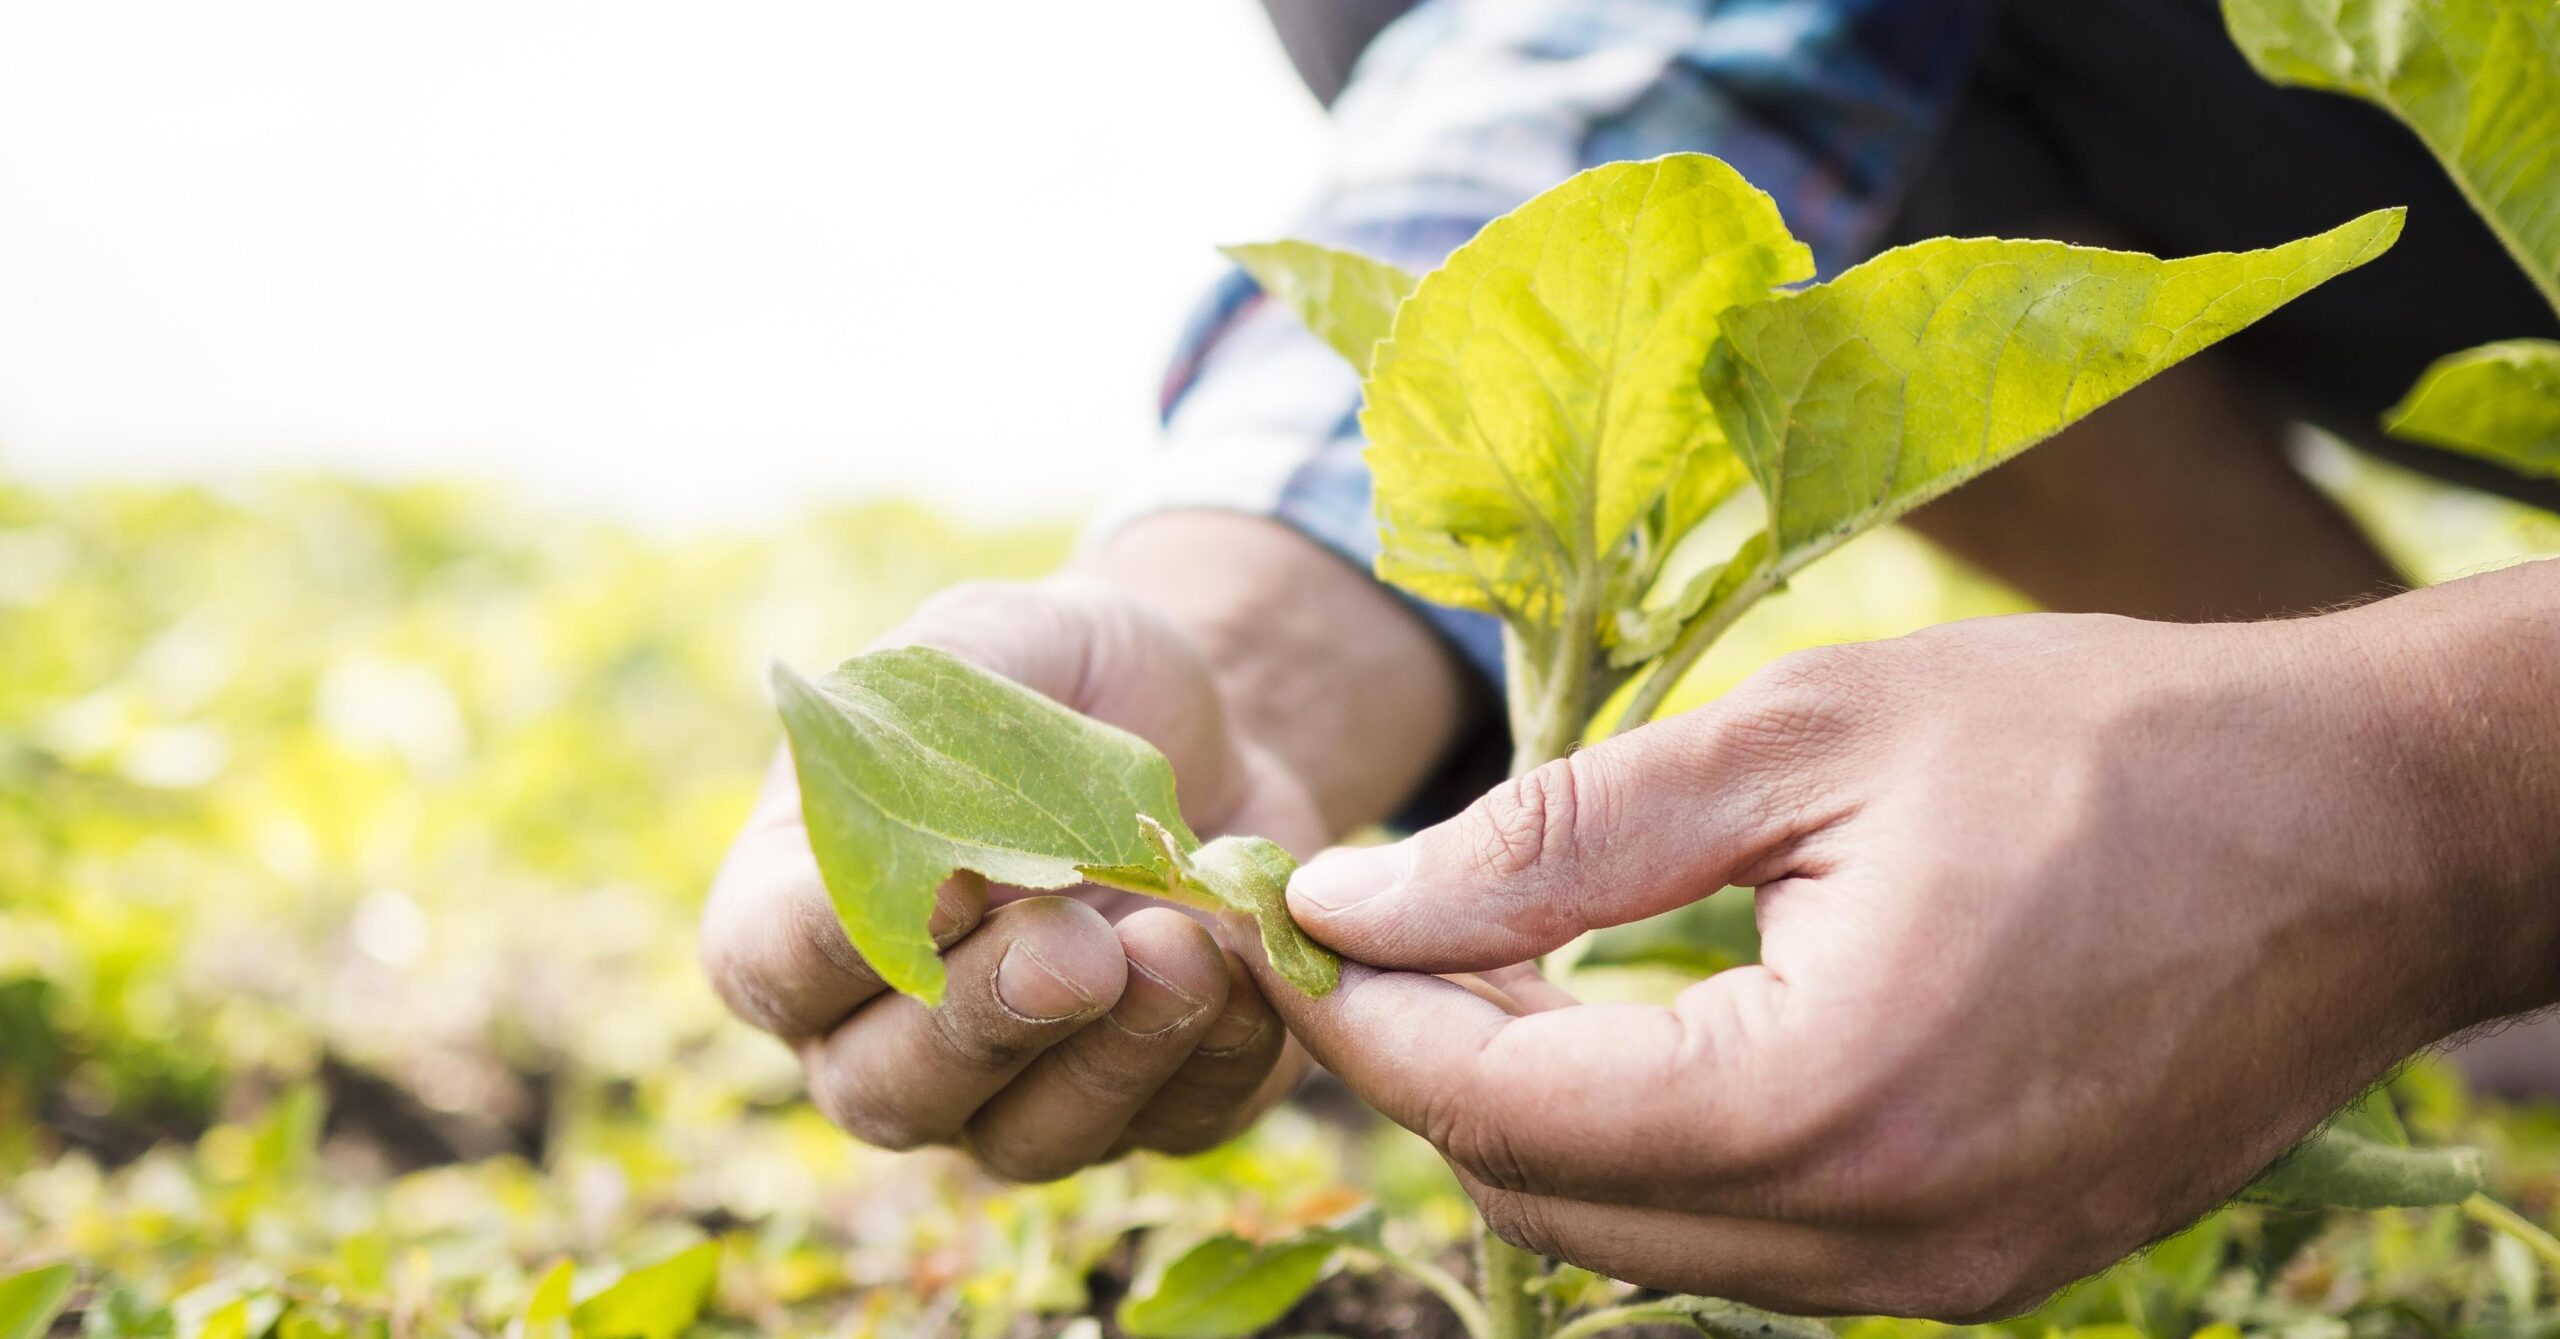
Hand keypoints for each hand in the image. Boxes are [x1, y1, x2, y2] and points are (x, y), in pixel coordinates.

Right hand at [702, 576, 1324, 1180]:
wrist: (1210, 724)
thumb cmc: (1059, 680)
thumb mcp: (988, 641)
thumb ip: (926, 718)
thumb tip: (933, 854)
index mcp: (802, 908)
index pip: (770, 965)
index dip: (836, 945)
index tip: (942, 881)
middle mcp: (885, 1030)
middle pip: (887, 1092)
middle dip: (986, 1021)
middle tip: (1079, 947)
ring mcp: (1012, 1090)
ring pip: (1026, 1140)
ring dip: (1109, 1059)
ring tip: (1183, 950)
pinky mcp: (1147, 1110)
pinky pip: (1170, 1127)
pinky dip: (1215, 1058)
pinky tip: (1246, 968)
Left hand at [1257, 578, 2559, 1318]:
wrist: (2372, 831)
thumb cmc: (2104, 742)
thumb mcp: (1805, 739)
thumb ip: (1558, 837)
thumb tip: (1351, 899)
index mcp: (1826, 1101)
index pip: (1498, 1105)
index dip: (1363, 1010)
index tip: (1286, 914)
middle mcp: (1880, 1241)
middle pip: (1545, 1199)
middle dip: (1428, 1066)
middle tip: (1368, 927)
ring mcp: (1939, 1283)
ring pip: (1636, 1240)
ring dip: (1535, 1112)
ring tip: (1487, 960)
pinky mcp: (1980, 1273)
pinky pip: (1745, 1243)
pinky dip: (1653, 1146)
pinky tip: (1635, 1023)